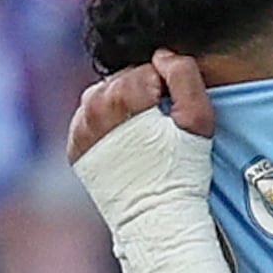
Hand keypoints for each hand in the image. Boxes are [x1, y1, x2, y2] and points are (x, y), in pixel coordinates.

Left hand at [64, 51, 216, 165]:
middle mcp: (92, 106)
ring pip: (104, 97)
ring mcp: (80, 128)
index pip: (146, 70)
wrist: (156, 218)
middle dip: (142, 96)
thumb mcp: (197, 120)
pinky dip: (107, 127)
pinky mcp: (76, 147)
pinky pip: (90, 121)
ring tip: (143, 134)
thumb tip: (162, 55)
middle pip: (122, 81)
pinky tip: (125, 143)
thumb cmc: (182, 172)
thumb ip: (184, 75)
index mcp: (121, 94)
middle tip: (160, 127)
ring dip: (124, 108)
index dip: (166, 89)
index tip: (172, 115)